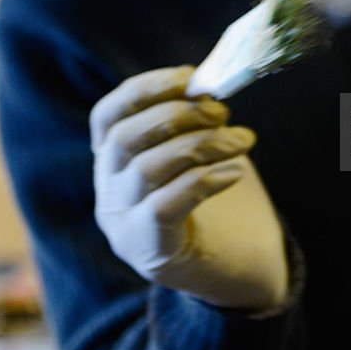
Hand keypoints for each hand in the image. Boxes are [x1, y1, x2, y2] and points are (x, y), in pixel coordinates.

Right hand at [91, 66, 288, 310]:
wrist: (240, 272)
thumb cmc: (221, 205)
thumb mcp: (203, 154)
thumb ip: (197, 121)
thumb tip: (206, 84)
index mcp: (114, 164)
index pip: (107, 116)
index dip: (144, 89)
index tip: (189, 77)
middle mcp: (108, 194)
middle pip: (124, 138)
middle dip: (177, 115)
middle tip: (223, 112)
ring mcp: (123, 226)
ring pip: (147, 169)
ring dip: (200, 144)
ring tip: (242, 140)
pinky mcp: (151, 253)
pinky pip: (167, 205)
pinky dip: (205, 179)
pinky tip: (236, 172)